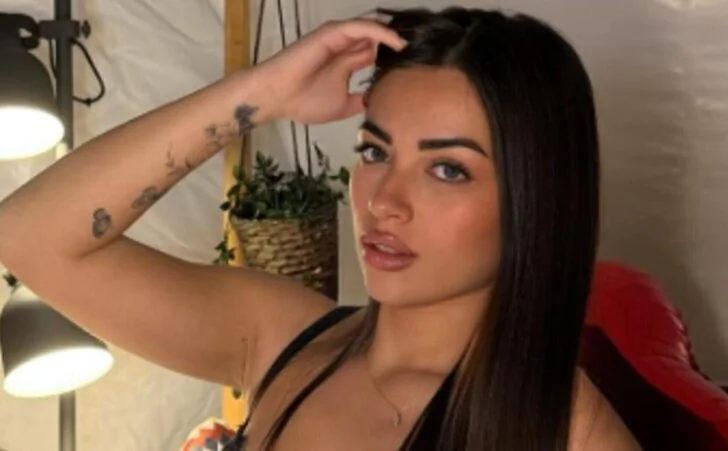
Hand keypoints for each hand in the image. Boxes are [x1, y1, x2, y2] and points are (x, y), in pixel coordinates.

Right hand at [251, 18, 407, 123]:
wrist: (276, 97)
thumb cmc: (303, 101)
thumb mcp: (343, 106)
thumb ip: (362, 100)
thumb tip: (381, 104)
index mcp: (348, 61)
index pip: (379, 53)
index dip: (399, 58)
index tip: (422, 66)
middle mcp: (346, 46)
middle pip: (381, 38)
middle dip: (403, 44)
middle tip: (429, 51)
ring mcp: (340, 38)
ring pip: (374, 30)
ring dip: (396, 36)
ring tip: (419, 43)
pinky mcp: (332, 33)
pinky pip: (361, 28)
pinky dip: (380, 32)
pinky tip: (397, 41)